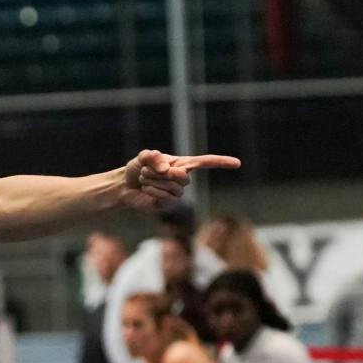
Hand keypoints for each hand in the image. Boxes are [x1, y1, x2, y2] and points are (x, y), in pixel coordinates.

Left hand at [119, 150, 241, 211]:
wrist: (124, 186)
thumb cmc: (136, 169)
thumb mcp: (143, 157)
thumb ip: (153, 157)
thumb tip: (168, 168)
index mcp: (182, 164)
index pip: (206, 162)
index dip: (221, 162)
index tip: (238, 163)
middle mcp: (182, 179)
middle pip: (184, 177)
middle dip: (163, 173)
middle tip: (146, 171)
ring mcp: (176, 193)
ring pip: (173, 188)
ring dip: (155, 181)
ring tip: (143, 178)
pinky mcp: (167, 205)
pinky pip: (166, 197)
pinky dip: (153, 190)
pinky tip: (145, 188)